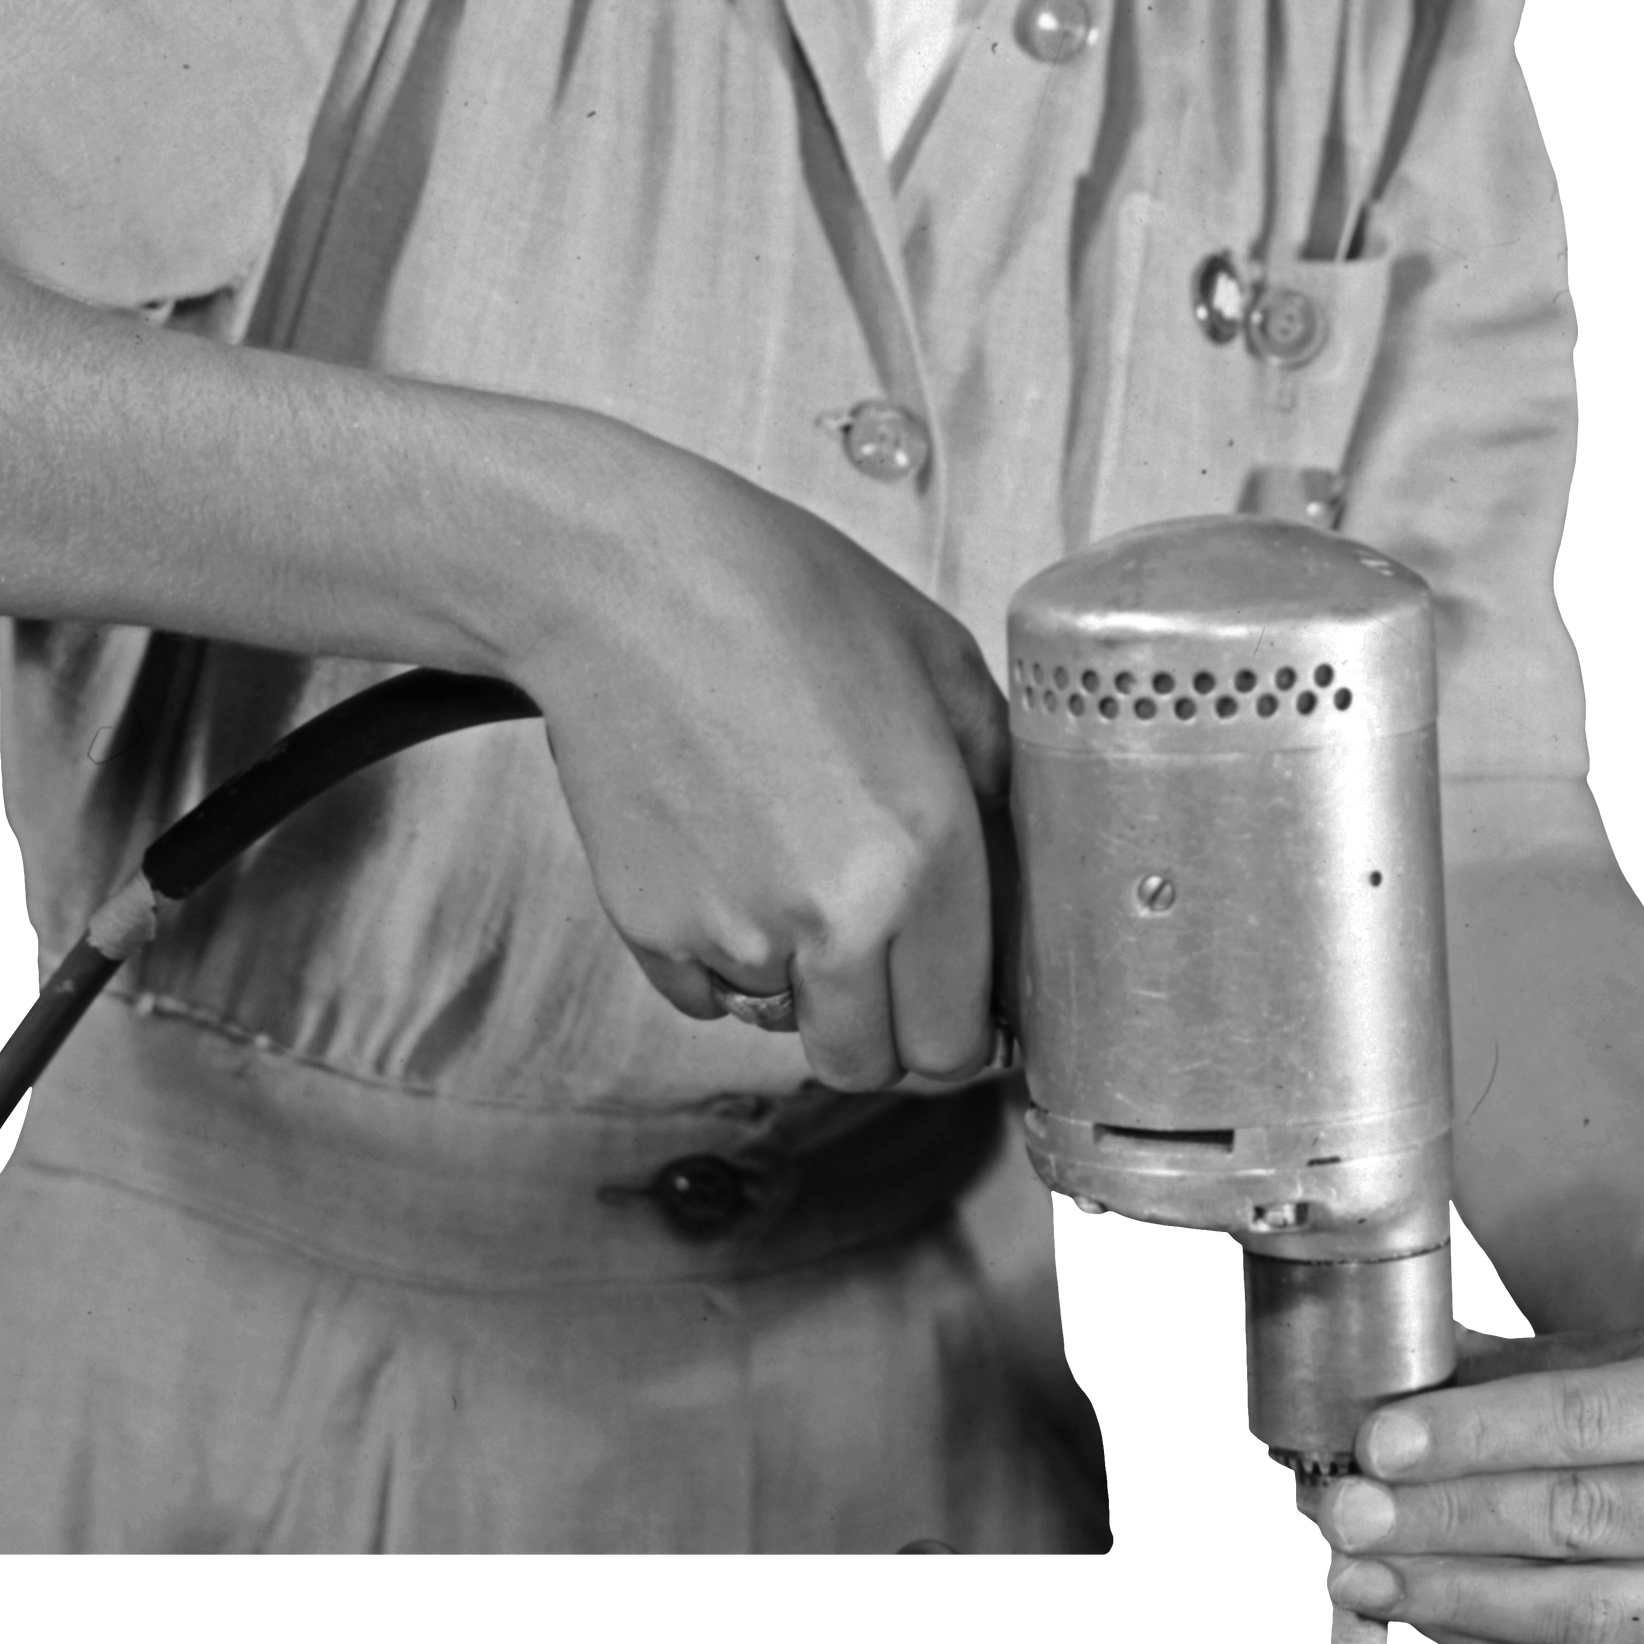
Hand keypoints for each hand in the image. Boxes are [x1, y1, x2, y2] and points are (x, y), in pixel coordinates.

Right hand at [506, 433, 1010, 1094]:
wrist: (623, 579)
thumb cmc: (781, 597)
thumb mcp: (937, 659)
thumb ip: (997, 781)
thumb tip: (1019, 875)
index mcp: (927, 854)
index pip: (958, 1042)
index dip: (959, 1024)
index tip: (948, 989)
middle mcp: (834, 918)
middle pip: (869, 1064)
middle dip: (881, 1021)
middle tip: (875, 943)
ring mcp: (732, 931)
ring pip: (784, 1021)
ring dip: (797, 975)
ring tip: (784, 855)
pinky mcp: (648, 926)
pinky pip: (703, 990)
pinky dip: (717, 951)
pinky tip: (719, 848)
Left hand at [1321, 1313, 1643, 1643]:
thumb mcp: (1598, 1335)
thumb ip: (1500, 1373)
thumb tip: (1383, 1419)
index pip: (1583, 1420)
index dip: (1471, 1436)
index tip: (1380, 1444)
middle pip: (1576, 1519)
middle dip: (1443, 1521)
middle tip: (1351, 1514)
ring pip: (1582, 1610)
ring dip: (1453, 1597)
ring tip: (1367, 1576)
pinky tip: (1428, 1617)